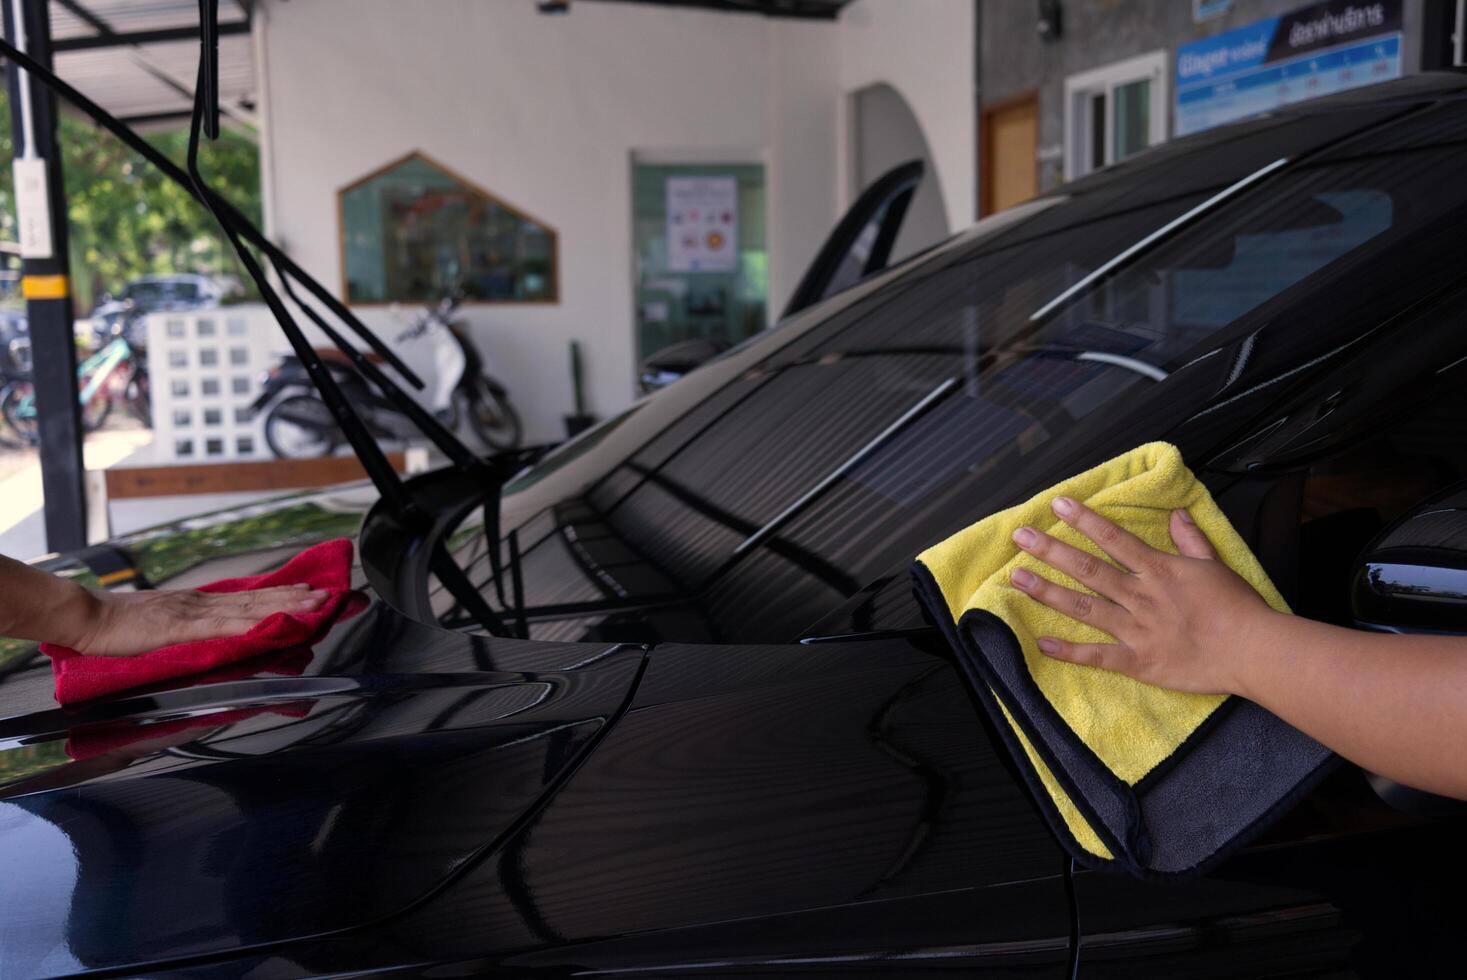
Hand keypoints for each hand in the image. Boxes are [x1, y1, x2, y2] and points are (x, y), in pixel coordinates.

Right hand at [68, 584, 328, 656]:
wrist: (88, 618)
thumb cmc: (119, 627)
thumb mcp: (164, 624)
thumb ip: (192, 629)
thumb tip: (219, 636)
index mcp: (198, 604)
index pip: (249, 598)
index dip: (282, 595)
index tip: (310, 591)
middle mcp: (202, 603)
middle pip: (258, 599)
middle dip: (297, 598)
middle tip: (329, 595)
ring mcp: (194, 613)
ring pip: (249, 608)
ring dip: (286, 606)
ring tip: (315, 603)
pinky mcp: (181, 627)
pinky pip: (222, 626)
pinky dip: (250, 625)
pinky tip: (271, 625)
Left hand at [1007, 496, 1284, 695]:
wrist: (1253, 650)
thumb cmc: (1237, 607)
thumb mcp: (1214, 564)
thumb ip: (1190, 539)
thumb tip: (1175, 513)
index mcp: (1158, 570)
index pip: (1113, 538)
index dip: (1083, 520)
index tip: (1055, 504)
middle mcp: (1141, 596)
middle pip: (1088, 569)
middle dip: (1051, 550)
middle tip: (1019, 536)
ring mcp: (1136, 629)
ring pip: (1085, 607)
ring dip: (1049, 592)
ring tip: (1017, 578)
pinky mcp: (1139, 661)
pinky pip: (1098, 656)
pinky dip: (1069, 651)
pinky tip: (1041, 641)